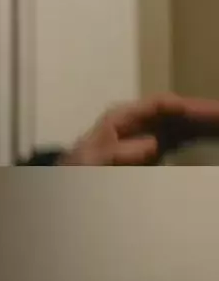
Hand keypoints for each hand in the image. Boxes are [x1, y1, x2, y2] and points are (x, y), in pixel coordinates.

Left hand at [62, 94, 218, 164]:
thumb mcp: (95, 160)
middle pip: (175, 112)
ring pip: (183, 124)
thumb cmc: (82, 165)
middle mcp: (138, 121)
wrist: (75, 175)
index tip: (197, 109)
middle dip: (201, 111)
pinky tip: (213, 134)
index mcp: (122, 117)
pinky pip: (181, 138)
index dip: (178, 105)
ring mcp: (148, 134)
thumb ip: (121, 153)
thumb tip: (153, 143)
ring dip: (204, 123)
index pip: (155, 105)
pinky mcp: (154, 149)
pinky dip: (198, 135)